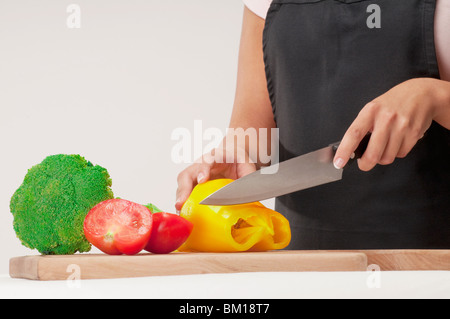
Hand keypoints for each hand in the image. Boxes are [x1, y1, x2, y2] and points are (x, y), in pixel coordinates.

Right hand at [175, 146, 255, 211]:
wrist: (233, 157)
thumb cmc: (239, 161)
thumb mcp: (247, 165)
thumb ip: (247, 177)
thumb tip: (247, 193)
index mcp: (217, 155)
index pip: (208, 160)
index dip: (203, 170)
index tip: (202, 180)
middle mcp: (202, 163)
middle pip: (188, 173)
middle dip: (184, 188)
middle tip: (181, 202)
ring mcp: (195, 173)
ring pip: (183, 183)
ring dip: (181, 197)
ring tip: (180, 210)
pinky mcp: (193, 182)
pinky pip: (185, 191)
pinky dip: (183, 201)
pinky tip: (184, 212)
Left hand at [334, 78, 448, 170]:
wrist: (421, 94)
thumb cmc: (392, 104)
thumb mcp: (373, 109)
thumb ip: (363, 127)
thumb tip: (351, 150)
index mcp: (370, 111)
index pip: (354, 134)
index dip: (344, 151)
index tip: (338, 163)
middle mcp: (386, 118)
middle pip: (372, 153)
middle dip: (366, 164)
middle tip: (364, 164)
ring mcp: (401, 126)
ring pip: (387, 157)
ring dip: (383, 157)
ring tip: (384, 146)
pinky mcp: (414, 133)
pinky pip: (400, 154)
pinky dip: (396, 152)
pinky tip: (397, 141)